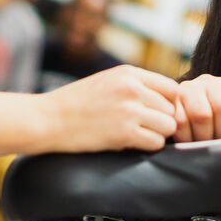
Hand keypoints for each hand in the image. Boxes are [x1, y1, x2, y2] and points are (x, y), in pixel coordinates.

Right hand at [40, 65, 178, 150]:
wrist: (49, 119)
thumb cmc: (76, 102)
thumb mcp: (107, 80)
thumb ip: (135, 84)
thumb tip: (165, 98)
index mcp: (129, 73)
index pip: (172, 88)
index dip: (169, 103)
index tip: (158, 113)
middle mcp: (133, 88)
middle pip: (172, 108)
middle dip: (162, 120)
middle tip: (146, 128)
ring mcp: (130, 110)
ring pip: (168, 126)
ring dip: (158, 134)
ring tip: (139, 135)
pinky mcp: (124, 133)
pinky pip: (156, 142)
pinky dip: (149, 146)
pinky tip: (133, 143)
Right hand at [173, 74, 220, 141]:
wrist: (177, 113)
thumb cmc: (212, 123)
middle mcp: (211, 82)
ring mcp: (189, 89)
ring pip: (202, 116)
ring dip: (205, 137)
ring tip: (205, 144)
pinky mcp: (171, 101)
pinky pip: (181, 123)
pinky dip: (187, 138)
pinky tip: (190, 140)